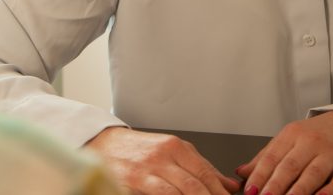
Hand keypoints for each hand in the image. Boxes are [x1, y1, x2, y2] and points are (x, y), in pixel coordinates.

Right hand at [86, 126, 240, 194]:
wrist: (103, 144)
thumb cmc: (138, 149)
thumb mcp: (171, 152)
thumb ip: (200, 167)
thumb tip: (230, 185)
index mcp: (175, 146)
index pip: (206, 172)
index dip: (220, 191)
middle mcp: (163, 155)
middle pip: (195, 184)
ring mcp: (147, 169)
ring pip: (179, 192)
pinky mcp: (133, 181)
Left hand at [235, 111, 332, 194]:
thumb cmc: (319, 134)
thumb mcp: (290, 139)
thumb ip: (267, 156)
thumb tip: (242, 172)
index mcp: (292, 135)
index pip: (272, 157)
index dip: (259, 175)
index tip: (249, 190)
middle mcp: (311, 143)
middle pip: (290, 166)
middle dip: (275, 185)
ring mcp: (331, 154)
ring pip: (312, 174)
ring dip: (298, 191)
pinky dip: (329, 192)